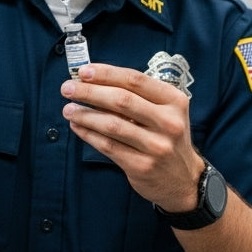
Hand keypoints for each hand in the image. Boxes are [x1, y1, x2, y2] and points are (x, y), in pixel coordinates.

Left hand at [61, 63, 204, 211]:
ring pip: (112, 125)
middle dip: (89, 92)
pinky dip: (89, 134)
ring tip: (68, 109)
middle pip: (121, 100)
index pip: (135, 80)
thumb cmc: (166, 137)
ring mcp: (156, 146)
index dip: (106, 74)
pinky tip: (77, 126)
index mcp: (174, 101)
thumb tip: (93, 82)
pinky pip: (109, 146)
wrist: (183, 179)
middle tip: (68, 88)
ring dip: (85, 114)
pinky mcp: (142, 166)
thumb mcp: (164, 112)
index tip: (83, 71)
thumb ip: (137, 97)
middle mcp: (168, 122)